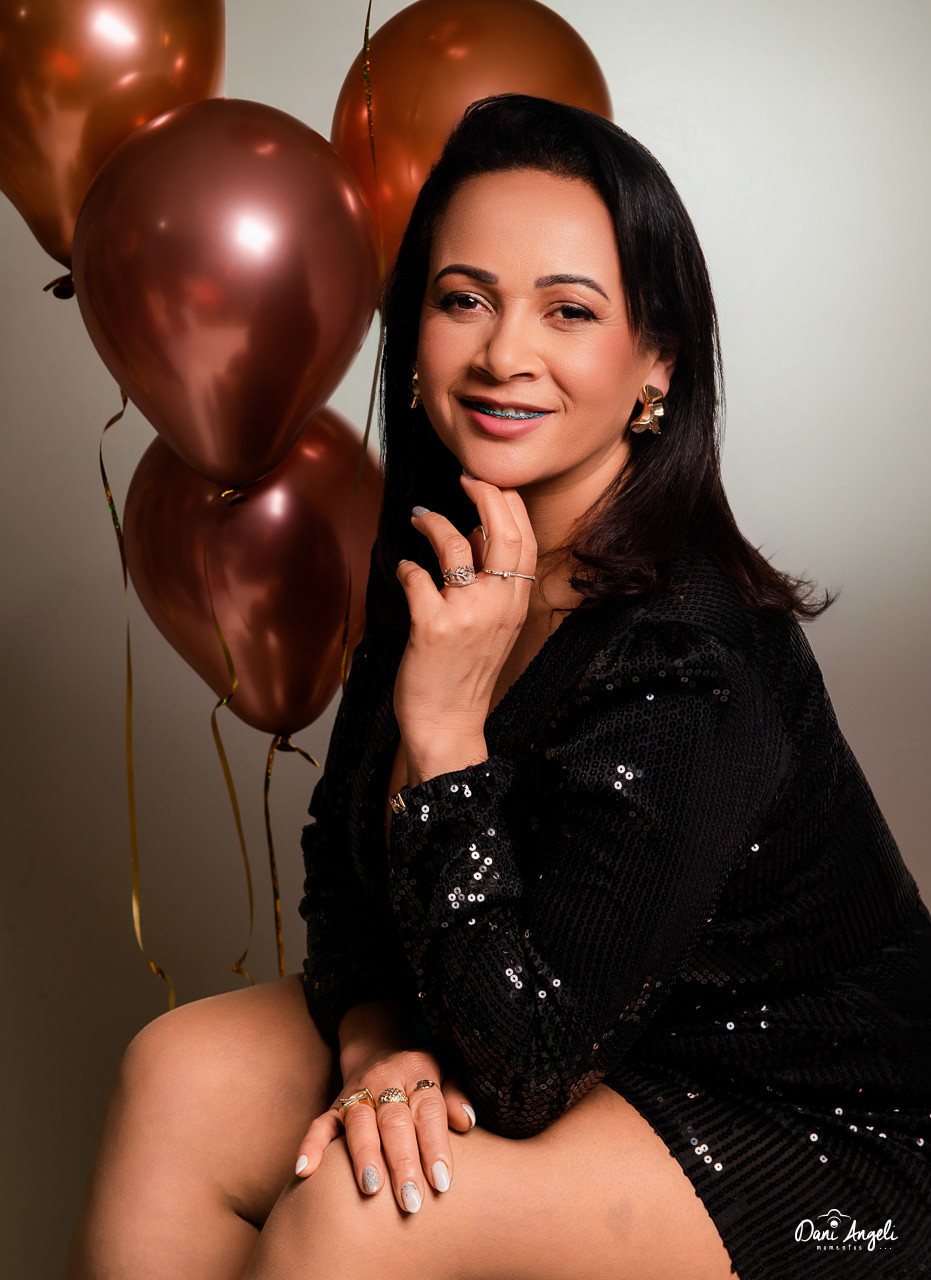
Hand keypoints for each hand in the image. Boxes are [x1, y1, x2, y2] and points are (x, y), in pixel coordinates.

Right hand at [294, 1047, 475, 1212]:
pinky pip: (319, 1123)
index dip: (435, 1145)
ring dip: (364, 1156)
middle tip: (411, 1200)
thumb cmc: (421, 1073)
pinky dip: (311, 1145)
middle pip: (394, 1121)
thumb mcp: (447, 1070)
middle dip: (402, 1161)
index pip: (428, 1109)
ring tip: (370, 1189)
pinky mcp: (334, 1104)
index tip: (442, 1181)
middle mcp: (386, 1081)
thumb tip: (467, 1121)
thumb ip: (456, 1095)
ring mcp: (357, 1092)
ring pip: (359, 1123)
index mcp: (417, 1072)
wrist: (379, 1044)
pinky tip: (304, 1171)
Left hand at [394, 474, 536, 784]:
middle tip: (464, 477)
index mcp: (517, 603)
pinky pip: (417, 577)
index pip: (526, 539)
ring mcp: (467, 615)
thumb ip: (489, 581)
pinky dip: (407, 567)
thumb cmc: (465, 674)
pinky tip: (403, 570)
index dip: (509, 504)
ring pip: (456, 545)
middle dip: (484, 494)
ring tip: (418, 517)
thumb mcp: (492, 625)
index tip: (490, 483)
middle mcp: (499, 605)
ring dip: (434, 523)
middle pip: (502, 532)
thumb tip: (475, 535)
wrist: (449, 725)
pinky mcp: (433, 626)